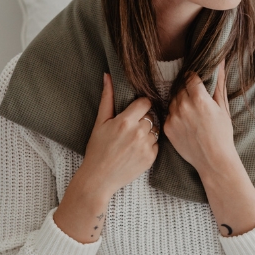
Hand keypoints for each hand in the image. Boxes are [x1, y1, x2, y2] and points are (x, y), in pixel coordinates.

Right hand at [53, 75, 157, 243]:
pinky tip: (136, 149)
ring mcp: (146, 146)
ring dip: (148, 131)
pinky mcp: (151, 158)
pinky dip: (149, 144)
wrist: (99, 178)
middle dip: (144, 118)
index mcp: (125, 121)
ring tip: (133, 139)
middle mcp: (138, 132)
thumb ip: (107, 98)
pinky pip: (157, 144)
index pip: (145, 102)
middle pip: (151, 115)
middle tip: (132, 126)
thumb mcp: (100, 122)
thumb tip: (108, 76)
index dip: (141, 105)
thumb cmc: (97, 149)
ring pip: (155, 129)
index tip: (135, 110)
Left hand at [163, 61, 236, 179]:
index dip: (194, 78)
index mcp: (199, 99)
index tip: (198, 82)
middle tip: (196, 98)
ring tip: (192, 111)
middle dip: (187, 89)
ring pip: (173, 99)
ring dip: (180, 101)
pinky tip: (186, 122)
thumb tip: (220, 61)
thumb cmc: (222, 134)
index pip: (190, 77)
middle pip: (180, 87)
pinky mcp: (167, 128)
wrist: (213, 160)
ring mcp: (173, 117)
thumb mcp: (223, 107)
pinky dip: (176, 114)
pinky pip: (169, 113)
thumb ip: (219, 82)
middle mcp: (183, 106)